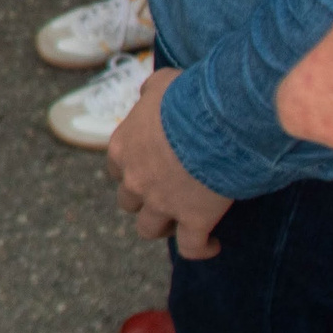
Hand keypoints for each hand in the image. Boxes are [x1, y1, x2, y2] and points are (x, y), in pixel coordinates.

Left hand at [106, 68, 231, 260]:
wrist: (218, 120)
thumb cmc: (189, 98)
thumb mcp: (163, 84)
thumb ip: (151, 91)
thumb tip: (150, 93)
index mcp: (123, 148)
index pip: (114, 168)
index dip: (130, 170)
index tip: (147, 168)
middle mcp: (135, 179)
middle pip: (128, 201)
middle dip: (143, 199)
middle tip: (166, 194)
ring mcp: (162, 203)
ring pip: (149, 228)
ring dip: (163, 226)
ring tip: (182, 223)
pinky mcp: (193, 220)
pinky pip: (191, 247)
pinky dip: (201, 249)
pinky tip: (213, 245)